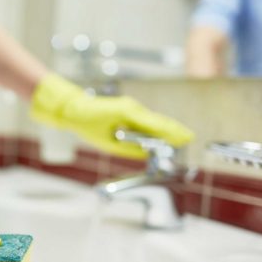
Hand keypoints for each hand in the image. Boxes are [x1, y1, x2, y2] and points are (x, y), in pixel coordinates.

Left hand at [30, 74, 193, 158]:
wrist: (73, 108)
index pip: (156, 125)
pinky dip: (155, 127)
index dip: (172, 133)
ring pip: (153, 120)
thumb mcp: (108, 143)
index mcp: (127, 113)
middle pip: (158, 121)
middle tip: (189, 138)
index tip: (186, 138)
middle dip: (173, 131)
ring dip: (165, 130)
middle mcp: (132, 107)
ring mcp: (130, 107)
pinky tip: (163, 134)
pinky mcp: (128, 109)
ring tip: (180, 139)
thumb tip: (147, 154)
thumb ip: (130, 149)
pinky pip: (145, 120)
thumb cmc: (87, 124)